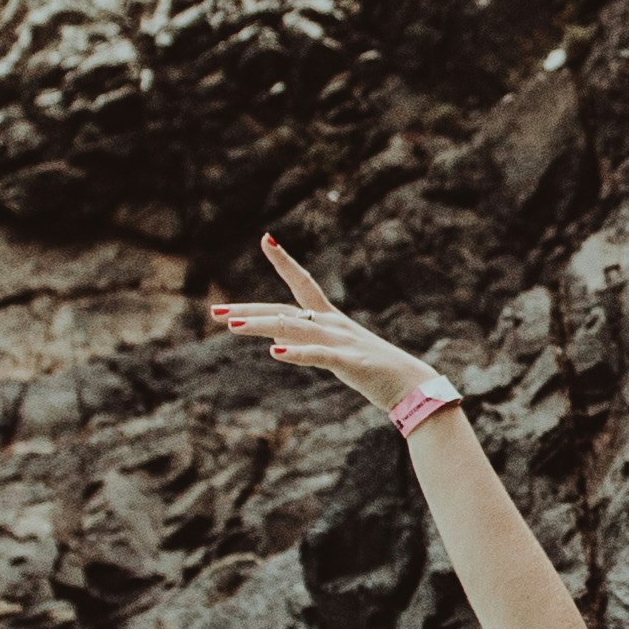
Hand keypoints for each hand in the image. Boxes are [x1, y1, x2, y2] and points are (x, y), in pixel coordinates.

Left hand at [205, 230, 433, 413]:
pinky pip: (320, 356)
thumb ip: (307, 344)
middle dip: (248, 309)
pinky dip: (297, 353)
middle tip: (214, 311)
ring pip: (295, 328)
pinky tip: (275, 354)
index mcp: (331, 320)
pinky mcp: (351, 363)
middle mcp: (333, 324)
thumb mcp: (336, 356)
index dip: (284, 261)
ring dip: (261, 325)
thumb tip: (276, 339)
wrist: (414, 390)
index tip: (265, 239)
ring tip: (230, 325)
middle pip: (284, 310)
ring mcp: (342, 342)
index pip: (303, 283)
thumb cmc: (377, 374)